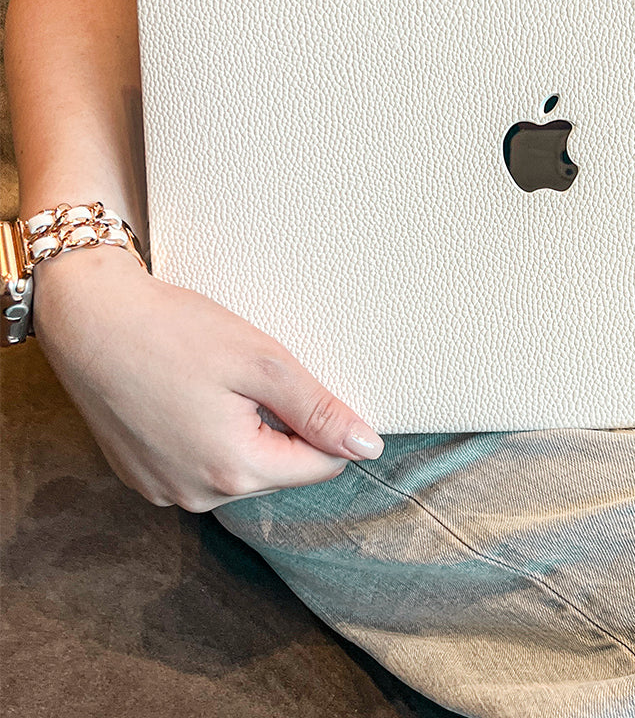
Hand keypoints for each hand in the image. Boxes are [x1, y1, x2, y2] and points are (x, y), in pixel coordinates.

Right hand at [32, 245, 383, 512]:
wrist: (88, 318)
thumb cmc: (171, 331)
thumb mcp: (261, 362)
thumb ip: (318, 410)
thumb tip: (367, 446)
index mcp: (232, 470)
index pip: (320, 466)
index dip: (325, 421)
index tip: (301, 381)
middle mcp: (197, 495)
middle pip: (281, 469)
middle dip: (282, 424)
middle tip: (251, 374)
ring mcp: (165, 490)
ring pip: (241, 467)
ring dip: (247, 429)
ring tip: (217, 382)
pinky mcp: (144, 476)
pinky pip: (202, 463)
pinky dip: (210, 433)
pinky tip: (192, 394)